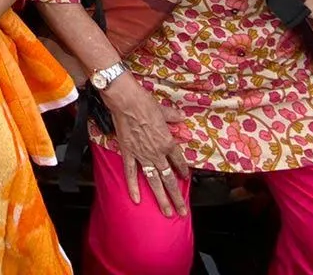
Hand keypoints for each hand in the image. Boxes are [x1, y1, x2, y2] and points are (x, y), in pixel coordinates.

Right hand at [101, 74, 189, 217]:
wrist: (126, 101)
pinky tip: (137, 199)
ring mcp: (142, 155)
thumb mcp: (164, 110)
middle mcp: (157, 153)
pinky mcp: (128, 154)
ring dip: (161, 198)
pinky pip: (131, 173)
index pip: (179, 161)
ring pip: (154, 181)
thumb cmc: (145, 102)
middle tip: (182, 211)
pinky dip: (133, 186)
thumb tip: (181, 117)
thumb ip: (173, 117)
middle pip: (169, 179)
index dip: (183, 171)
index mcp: (168, 142)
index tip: (186, 178)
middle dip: (176, 197)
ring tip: (167, 212)